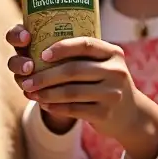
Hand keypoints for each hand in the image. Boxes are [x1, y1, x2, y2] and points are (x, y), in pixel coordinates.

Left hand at [6, 31, 157, 158]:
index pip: (85, 44)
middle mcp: (115, 71)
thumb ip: (83, 56)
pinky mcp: (105, 113)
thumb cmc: (106, 83)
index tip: (42, 54)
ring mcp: (112, 94)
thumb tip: (40, 49)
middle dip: (45, 76)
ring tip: (31, 93)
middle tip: (26, 80)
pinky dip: (55, 107)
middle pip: (73, 70)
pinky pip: (74, 109)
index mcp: (113, 53)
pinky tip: (44, 104)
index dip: (62, 48)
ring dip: (46, 93)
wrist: (131, 114)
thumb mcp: (104, 65)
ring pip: (70, 92)